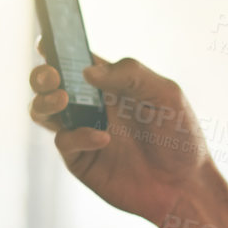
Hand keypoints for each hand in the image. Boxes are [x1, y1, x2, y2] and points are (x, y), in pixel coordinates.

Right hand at [28, 45, 214, 222]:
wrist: (185, 185)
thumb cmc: (180, 136)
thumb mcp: (165, 94)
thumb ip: (130, 74)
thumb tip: (88, 71)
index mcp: (110, 83)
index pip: (76, 59)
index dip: (56, 48)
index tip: (45, 43)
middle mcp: (91, 105)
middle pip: (49, 84)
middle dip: (42, 76)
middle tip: (52, 76)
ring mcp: (83, 132)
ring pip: (43, 112)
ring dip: (44, 102)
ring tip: (63, 100)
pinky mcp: (80, 160)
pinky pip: (65, 142)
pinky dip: (78, 136)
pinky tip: (103, 139)